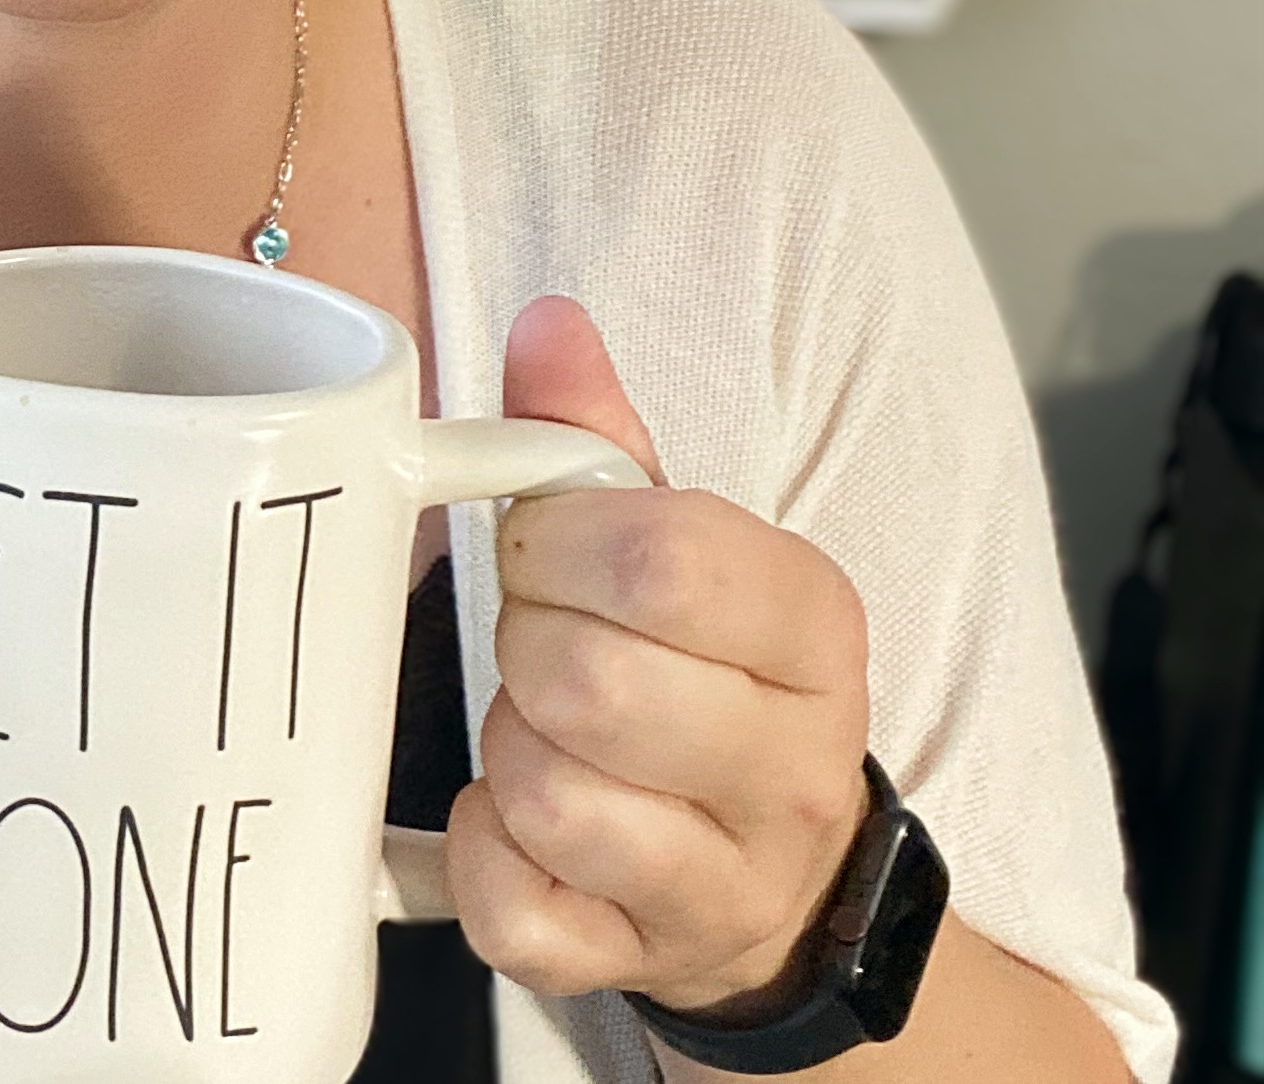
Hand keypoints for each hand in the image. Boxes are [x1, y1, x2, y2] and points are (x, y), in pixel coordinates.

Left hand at [447, 297, 871, 1019]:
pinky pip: (516, 911)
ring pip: (547, 794)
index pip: (663, 559)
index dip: (559, 543)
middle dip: (524, 644)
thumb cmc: (699, 671)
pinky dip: (481, 858)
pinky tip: (514, 822)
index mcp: (810, 621)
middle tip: (540, 640)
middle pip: (590, 681)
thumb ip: (596, 434)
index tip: (546, 549)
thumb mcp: (675, 540)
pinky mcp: (645, 965)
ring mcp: (728, 881)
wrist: (777, 879)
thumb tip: (546, 325)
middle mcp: (793, 761)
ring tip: (541, 730)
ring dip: (506, 748)